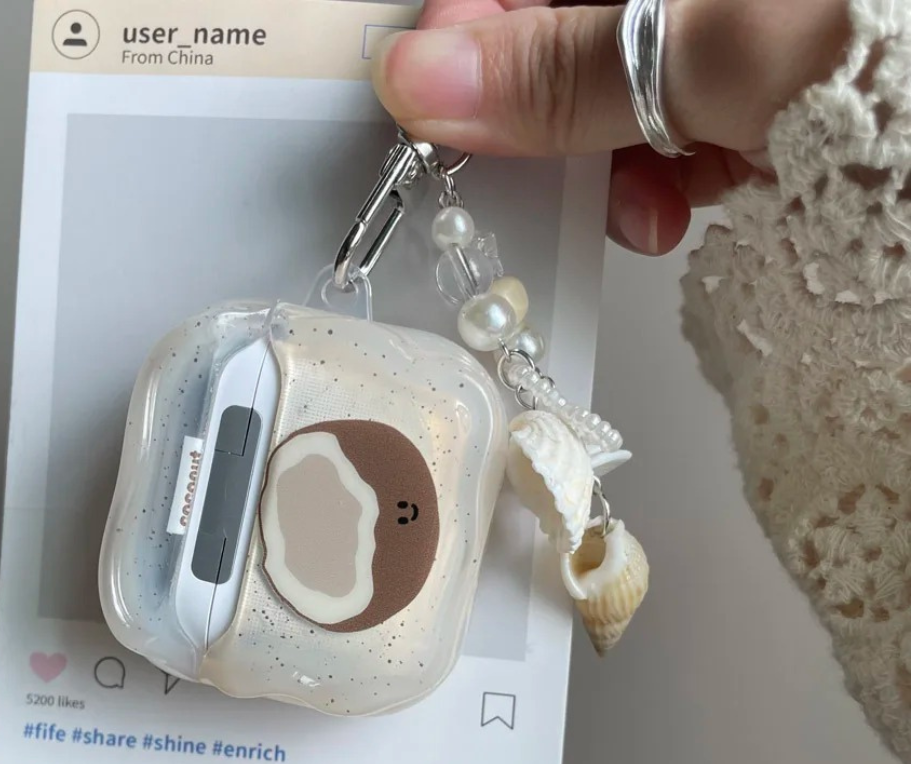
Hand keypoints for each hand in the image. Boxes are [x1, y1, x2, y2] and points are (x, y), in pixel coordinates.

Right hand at [372, 0, 849, 254]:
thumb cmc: (889, 57)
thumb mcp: (713, 52)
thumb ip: (562, 68)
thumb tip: (427, 78)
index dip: (476, 29)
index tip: (453, 101)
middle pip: (570, 30)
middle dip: (557, 113)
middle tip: (562, 170)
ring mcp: (729, 26)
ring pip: (622, 83)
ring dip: (621, 159)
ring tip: (655, 208)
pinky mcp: (762, 73)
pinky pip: (679, 115)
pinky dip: (676, 167)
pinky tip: (696, 198)